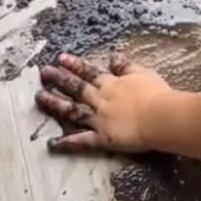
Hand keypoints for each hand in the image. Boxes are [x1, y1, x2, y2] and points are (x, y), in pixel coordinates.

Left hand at [36, 52, 177, 154]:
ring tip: (39, 98)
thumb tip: (113, 56)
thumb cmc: (157, 94)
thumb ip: (126, 66)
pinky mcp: (102, 138)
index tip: (60, 58)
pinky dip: (67, 143)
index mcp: (111, 84)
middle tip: (43, 73)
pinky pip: (81, 141)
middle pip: (76, 88)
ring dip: (55, 104)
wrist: (161, 116)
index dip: (74, 64)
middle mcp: (101, 99)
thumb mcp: (143, 73)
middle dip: (58, 79)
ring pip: (72, 110)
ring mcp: (99, 119)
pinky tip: (51, 144)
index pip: (89, 71)